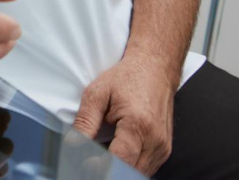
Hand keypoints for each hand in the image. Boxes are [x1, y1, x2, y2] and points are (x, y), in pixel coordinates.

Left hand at [73, 55, 175, 175]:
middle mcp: (155, 140)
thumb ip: (85, 120)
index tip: (86, 161)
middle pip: (130, 171)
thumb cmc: (128, 78)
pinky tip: (117, 153)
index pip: (120, 161)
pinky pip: (146, 167)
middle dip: (108, 169)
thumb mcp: (98, 93)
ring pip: (139, 172)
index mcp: (138, 125)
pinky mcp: (165, 149)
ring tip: (102, 156)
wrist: (155, 69)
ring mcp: (163, 146)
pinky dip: (130, 165)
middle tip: (89, 160)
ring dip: (120, 169)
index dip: (100, 166)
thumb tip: (73, 142)